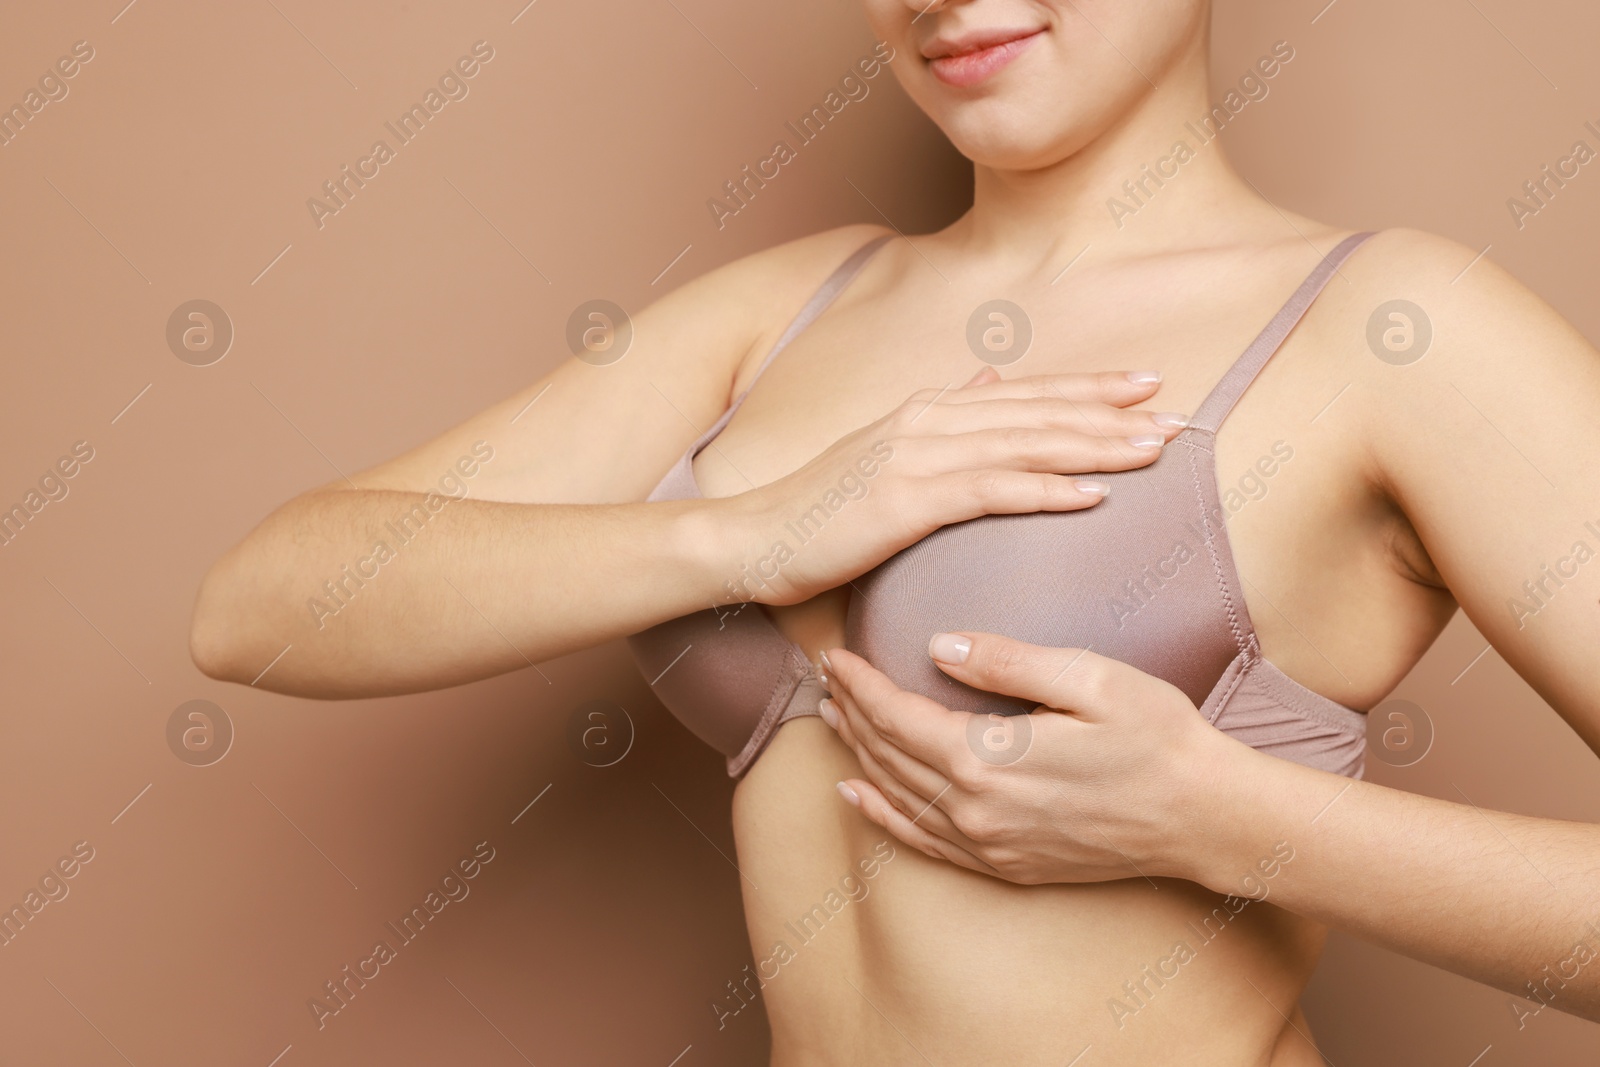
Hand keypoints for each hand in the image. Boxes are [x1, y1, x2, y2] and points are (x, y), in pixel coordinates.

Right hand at [722, 368, 1188, 605]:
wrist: (751, 540)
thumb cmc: (817, 512)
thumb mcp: (883, 453)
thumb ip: (941, 419)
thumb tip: (985, 378)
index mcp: (926, 411)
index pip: (1023, 394)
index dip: (1087, 388)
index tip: (1146, 386)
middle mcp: (927, 421)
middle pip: (1038, 412)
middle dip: (1112, 412)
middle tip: (1178, 415)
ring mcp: (916, 457)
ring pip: (1026, 444)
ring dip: (1096, 445)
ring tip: (1155, 449)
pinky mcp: (906, 500)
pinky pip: (991, 492)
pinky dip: (1046, 489)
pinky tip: (1094, 494)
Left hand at [818, 632, 1251, 885]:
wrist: (1204, 818)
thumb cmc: (1157, 737)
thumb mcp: (1089, 679)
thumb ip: (1007, 661)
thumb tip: (937, 646)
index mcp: (988, 759)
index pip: (897, 716)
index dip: (859, 683)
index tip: (835, 653)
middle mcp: (976, 811)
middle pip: (888, 755)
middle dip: (851, 711)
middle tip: (825, 675)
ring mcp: (989, 846)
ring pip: (898, 795)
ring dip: (858, 754)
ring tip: (831, 718)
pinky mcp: (1006, 866)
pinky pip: (923, 843)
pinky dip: (883, 816)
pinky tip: (858, 795)